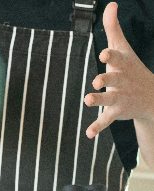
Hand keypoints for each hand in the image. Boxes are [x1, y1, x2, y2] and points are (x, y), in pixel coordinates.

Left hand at [85, 2, 153, 136]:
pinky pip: (105, 121)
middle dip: (105, 79)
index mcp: (122, 65)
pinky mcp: (115, 113)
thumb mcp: (122, 48)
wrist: (151, 96)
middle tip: (97, 81)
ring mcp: (119, 98)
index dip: (110, 56)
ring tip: (87, 99)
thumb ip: (113, 28)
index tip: (104, 53)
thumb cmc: (129, 68)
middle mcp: (121, 81)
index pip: (116, 58)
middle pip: (112, 79)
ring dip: (98, 100)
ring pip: (107, 100)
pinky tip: (88, 134)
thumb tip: (111, 4)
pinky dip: (97, 127)